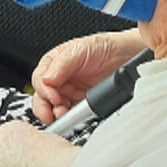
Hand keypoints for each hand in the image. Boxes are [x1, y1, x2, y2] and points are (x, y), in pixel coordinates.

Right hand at [30, 31, 150, 123]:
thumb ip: (61, 64)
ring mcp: (70, 93)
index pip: (39, 81)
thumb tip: (46, 79)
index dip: (44, 91)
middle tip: (53, 113)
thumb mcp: (79, 49)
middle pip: (42, 98)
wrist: (127, 57)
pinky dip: (71, 120)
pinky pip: (72, 116)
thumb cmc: (103, 47)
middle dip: (45, 108)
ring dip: (57, 115)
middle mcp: (60, 80)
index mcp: (53, 65)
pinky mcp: (82, 105)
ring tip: (64, 115)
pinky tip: (74, 118)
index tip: (53, 98)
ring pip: (54, 109)